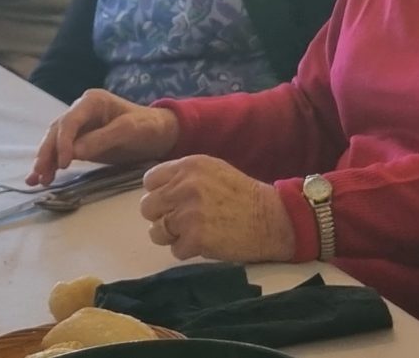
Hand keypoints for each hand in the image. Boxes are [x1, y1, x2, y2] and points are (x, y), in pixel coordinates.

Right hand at [29, 89, 178, 185]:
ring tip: (36, 180)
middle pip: (56, 132)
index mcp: (92, 102)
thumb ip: (102, 139)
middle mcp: (81, 111)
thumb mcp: (129, 130)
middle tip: (40, 174)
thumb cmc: (147, 127)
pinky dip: (51, 164)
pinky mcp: (81, 142)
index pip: (69, 121)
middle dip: (47, 153)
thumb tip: (75, 153)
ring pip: (55, 142)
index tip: (65, 164)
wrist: (159, 134)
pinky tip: (40, 179)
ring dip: (45, 161)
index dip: (64, 142)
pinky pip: (62, 152)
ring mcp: (79, 127)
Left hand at [139, 156, 294, 262]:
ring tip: (193, 233)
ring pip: (156, 231)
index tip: (172, 202)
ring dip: (172, 236)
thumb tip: (158, 191)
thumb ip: (184, 177)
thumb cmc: (243, 195)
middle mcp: (185, 186)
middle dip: (162, 217)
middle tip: (181, 222)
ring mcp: (188, 214)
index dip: (159, 194)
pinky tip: (205, 243)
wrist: (271, 218)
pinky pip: (174, 250)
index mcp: (188, 166)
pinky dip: (187, 251)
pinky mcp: (195, 238)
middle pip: (147, 207)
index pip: (150, 181)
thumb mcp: (212, 171)